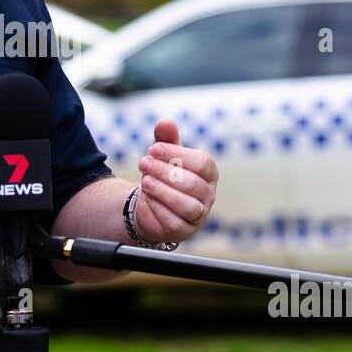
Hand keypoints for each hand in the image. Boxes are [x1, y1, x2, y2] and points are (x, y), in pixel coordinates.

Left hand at [134, 119, 218, 242]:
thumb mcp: (162, 154)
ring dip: (163, 191)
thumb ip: (165, 138)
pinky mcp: (185, 229)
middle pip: (193, 184)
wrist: (152, 203)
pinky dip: (159, 208)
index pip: (202, 162)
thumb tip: (165, 122)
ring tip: (145, 181)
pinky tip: (147, 199)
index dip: (177, 154)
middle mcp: (208, 193)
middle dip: (165, 172)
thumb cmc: (163, 175)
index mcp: (208, 172)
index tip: (154, 149)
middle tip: (144, 163)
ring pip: (187, 205)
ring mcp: (199, 214)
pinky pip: (175, 221)